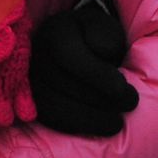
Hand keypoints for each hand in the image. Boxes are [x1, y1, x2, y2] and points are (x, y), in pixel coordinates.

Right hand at [30, 0, 138, 136]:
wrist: (78, 49)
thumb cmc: (97, 40)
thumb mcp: (106, 30)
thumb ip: (106, 36)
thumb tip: (101, 53)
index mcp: (55, 31)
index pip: (68, 54)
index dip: (97, 75)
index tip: (124, 89)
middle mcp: (35, 54)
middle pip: (60, 83)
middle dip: (99, 99)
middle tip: (128, 105)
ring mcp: (29, 79)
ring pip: (52, 105)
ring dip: (88, 119)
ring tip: (115, 122)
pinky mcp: (32, 102)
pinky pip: (48, 119)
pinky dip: (75, 126)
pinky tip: (96, 126)